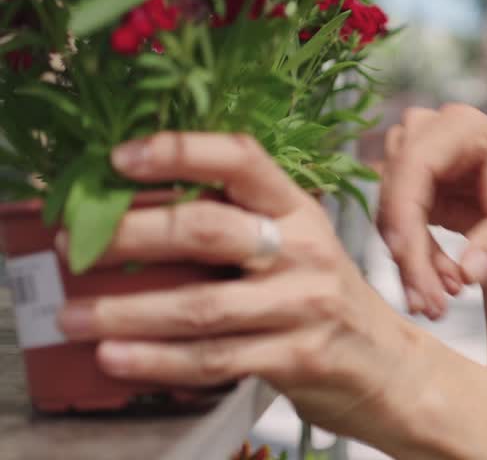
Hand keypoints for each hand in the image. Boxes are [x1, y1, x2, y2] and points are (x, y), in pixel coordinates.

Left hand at [56, 132, 431, 443]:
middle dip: (131, 236)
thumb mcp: (291, 244)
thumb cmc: (319, 297)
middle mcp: (304, 249)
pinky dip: (156, 360)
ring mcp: (303, 305)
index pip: (242, 160)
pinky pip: (213, 359)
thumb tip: (131, 212)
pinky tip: (118, 357)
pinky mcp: (297, 356)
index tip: (120, 157)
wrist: (382, 363)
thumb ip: (234, 223)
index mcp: (298, 209)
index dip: (181, 151)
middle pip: (208, 230)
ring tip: (75, 315)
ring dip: (126, 311)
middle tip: (76, 245)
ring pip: (201, 306)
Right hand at [379, 104, 486, 317]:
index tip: (408, 261)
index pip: (415, 163)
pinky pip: (399, 230)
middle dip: (408, 251)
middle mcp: (431, 135)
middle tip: (430, 302)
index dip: (402, 212)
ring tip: (444, 300)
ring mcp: (417, 161)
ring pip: (391, 215)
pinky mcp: (413, 192)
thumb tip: (469, 271)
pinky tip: (446, 284)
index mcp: (464, 126)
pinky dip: (417, 261)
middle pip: (395, 191)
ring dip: (413, 262)